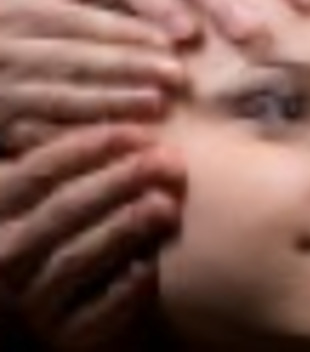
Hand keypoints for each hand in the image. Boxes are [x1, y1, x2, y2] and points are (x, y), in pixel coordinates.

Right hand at [0, 0, 182, 152]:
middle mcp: (5, 50)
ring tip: (157, 103)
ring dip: (112, 101)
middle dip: (130, 67)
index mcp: (14, 9)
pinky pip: (40, 134)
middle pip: (77, 59)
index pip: (82, 21)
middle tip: (177, 74)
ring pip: (62, 98)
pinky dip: (81, 137)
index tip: (169, 41)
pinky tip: (117, 138)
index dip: (128, 31)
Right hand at [0, 124, 182, 351]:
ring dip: (125, 227)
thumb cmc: (98, 220)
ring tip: (168, 205)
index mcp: (4, 205)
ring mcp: (34, 297)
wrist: (104, 290)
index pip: (42, 167)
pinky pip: (98, 310)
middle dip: (121, 179)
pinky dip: (130, 285)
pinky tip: (158, 262)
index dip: (94, 144)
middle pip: (64, 207)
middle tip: (170, 161)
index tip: (142, 129)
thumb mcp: (85, 183)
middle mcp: (8, 252)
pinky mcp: (68, 334)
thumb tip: (137, 103)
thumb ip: (91, 151)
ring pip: (75, 256)